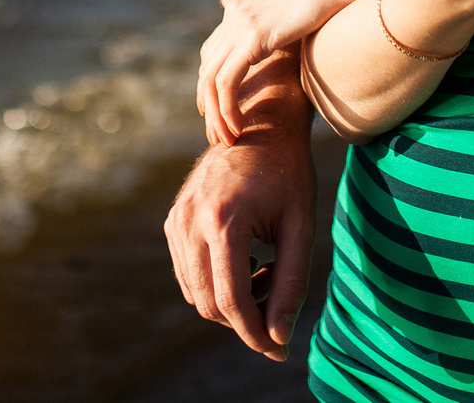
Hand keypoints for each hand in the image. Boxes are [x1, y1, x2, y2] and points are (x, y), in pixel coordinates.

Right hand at [163, 87, 315, 360]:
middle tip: (278, 303)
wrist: (261, 122)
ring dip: (231, 301)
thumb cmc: (289, 171)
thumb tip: (279, 337)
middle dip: (244, 320)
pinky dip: (216, 282)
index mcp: (224, 219)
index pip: (231, 300)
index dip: (255, 334)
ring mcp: (176, 220)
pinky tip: (247, 261)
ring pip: (196, 293)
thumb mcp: (301, 226)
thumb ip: (291, 283)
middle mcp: (191, 220)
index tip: (278, 351)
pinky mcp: (173, 220)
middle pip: (209, 303)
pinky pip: (189, 273)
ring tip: (267, 272)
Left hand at [199, 0, 414, 144]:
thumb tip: (306, 57)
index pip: (215, 51)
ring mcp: (241, 23)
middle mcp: (236, 13)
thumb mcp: (307, 17)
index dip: (214, 85)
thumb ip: (295, 34)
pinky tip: (239, 128)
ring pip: (211, 79)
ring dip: (216, 114)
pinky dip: (227, 108)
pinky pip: (227, 81)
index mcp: (245, 7)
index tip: (224, 114)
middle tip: (220, 136)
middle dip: (209, 105)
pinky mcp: (253, 36)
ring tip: (228, 141)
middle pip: (207, 67)